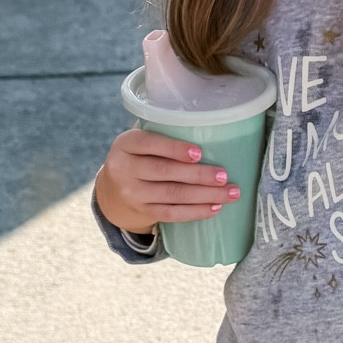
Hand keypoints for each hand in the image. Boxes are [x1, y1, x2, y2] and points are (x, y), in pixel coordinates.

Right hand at [94, 129, 238, 234]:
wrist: (112, 191)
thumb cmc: (139, 157)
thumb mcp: (140, 141)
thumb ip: (163, 133)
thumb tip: (211, 129)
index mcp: (126, 144)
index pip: (149, 144)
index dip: (174, 149)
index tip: (199, 153)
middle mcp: (124, 169)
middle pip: (165, 171)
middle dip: (198, 175)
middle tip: (224, 175)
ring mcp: (132, 193)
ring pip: (173, 195)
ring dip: (205, 195)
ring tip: (230, 193)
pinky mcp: (142, 212)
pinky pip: (172, 214)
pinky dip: (195, 211)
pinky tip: (215, 207)